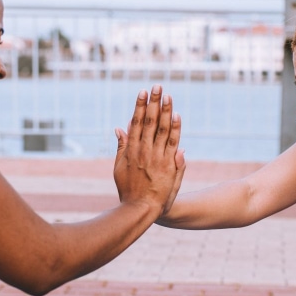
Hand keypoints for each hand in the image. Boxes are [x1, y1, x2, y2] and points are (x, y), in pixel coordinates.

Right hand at [113, 85, 185, 216]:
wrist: (141, 208)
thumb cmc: (128, 189)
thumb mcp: (119, 167)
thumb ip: (121, 146)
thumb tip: (119, 127)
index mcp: (131, 150)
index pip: (137, 122)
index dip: (141, 106)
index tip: (143, 92)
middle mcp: (144, 150)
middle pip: (150, 121)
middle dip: (154, 102)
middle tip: (157, 86)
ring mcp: (156, 157)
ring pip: (162, 129)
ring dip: (165, 111)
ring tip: (168, 95)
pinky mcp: (168, 165)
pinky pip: (172, 143)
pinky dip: (175, 129)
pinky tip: (177, 115)